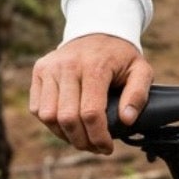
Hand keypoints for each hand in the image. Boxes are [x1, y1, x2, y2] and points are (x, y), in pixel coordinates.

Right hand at [30, 35, 152, 155]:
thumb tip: (127, 120)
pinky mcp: (39, 70)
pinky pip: (37, 108)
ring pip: (48, 116)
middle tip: (95, 148)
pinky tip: (68, 124)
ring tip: (81, 138)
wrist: (98, 30)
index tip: (108, 148)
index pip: (91, 113)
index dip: (98, 137)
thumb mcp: (141, 70)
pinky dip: (50, 123)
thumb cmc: (120, 56)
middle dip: (82, 141)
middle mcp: (68, 65)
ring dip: (64, 135)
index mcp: (95, 66)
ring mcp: (50, 67)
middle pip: (68, 118)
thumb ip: (138, 94)